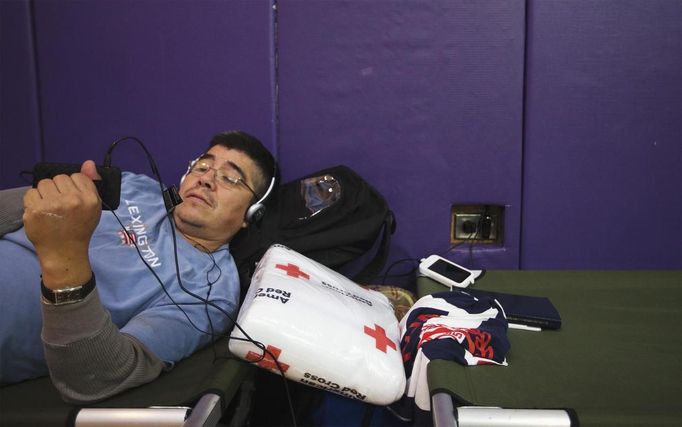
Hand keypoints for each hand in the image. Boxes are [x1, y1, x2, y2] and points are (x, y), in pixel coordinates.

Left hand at [23, 160, 102, 288]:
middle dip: (59, 189)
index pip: (77, 176)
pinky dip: (33, 201)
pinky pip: (31, 192)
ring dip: (45, 193)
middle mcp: (73, 200)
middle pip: (60, 178)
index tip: (73, 199)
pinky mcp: (36, 210)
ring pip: (44, 183)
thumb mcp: (93, 207)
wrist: (64, 252)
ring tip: (50, 207)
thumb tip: (88, 162)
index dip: (73, 187)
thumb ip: (91, 183)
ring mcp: (53, 205)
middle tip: (61, 205)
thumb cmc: (80, 228)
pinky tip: (41, 212)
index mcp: (90, 199)